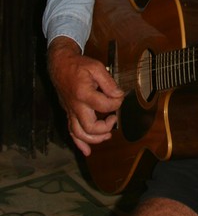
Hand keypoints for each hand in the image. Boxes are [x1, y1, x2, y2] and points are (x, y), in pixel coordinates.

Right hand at [47, 36, 123, 155]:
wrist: (60, 65)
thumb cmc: (78, 65)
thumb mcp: (96, 67)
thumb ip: (109, 82)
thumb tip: (119, 95)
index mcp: (83, 93)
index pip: (103, 106)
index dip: (116, 103)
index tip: (120, 98)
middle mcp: (75, 106)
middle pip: (89, 127)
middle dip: (105, 128)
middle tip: (113, 118)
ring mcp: (70, 112)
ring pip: (79, 134)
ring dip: (94, 139)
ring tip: (107, 135)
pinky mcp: (68, 113)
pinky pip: (71, 132)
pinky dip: (79, 143)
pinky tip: (87, 151)